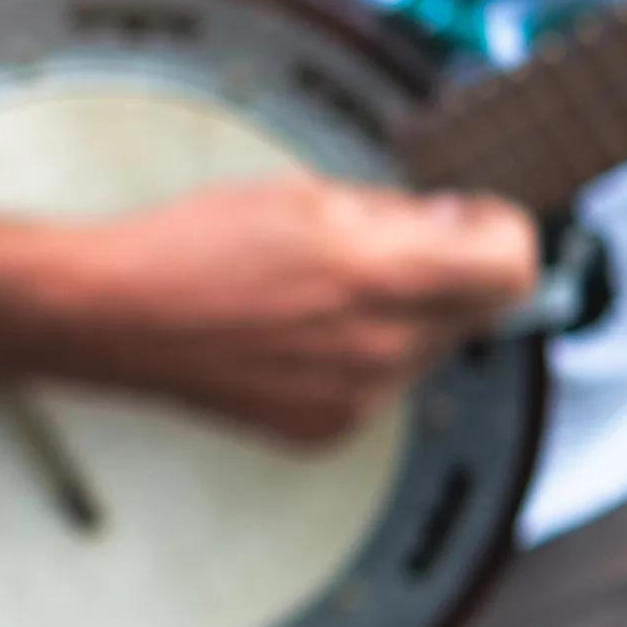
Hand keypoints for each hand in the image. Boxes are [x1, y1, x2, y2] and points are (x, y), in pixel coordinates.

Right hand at [64, 176, 540, 442]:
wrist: (114, 318)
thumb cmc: (191, 249)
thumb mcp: (306, 196)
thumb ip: (399, 215)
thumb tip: (453, 223)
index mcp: (379, 277)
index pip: (513, 266)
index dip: (498, 230)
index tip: (471, 218)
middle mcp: (378, 351)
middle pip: (475, 309)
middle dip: (446, 269)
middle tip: (385, 241)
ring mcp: (353, 399)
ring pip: (429, 348)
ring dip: (403, 313)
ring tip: (325, 288)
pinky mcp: (324, 429)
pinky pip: (382, 385)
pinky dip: (361, 354)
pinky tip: (301, 330)